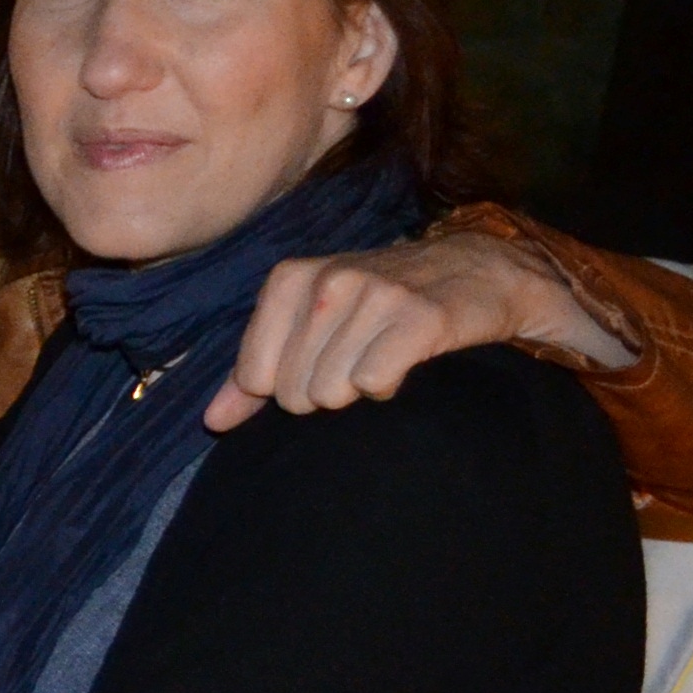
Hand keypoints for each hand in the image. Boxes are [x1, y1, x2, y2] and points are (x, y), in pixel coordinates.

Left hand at [209, 231, 631, 432]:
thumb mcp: (308, 324)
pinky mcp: (421, 317)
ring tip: (381, 359)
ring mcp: (376, 295)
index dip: (285, 389)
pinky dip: (389, 387)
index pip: (255, 376)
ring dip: (359, 391)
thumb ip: (252, 374)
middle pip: (294, 392)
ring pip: (334, 392)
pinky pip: (375, 383)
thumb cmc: (381, 304)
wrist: (478, 271)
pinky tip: (406, 364)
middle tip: (357, 364)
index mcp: (290, 279)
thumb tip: (213, 421)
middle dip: (324, 394)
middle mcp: (329, 281)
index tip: (317, 367)